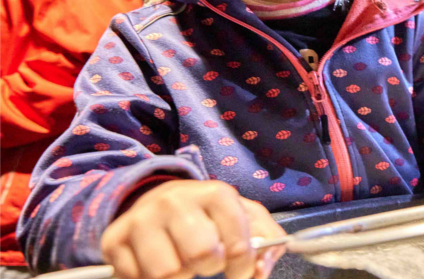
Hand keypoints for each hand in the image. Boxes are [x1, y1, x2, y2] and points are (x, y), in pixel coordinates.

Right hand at [101, 180, 285, 278]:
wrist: (159, 200)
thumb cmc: (209, 215)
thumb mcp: (244, 217)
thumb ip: (267, 239)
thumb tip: (261, 266)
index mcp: (215, 194)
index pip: (238, 245)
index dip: (243, 267)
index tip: (240, 272)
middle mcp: (176, 201)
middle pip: (201, 257)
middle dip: (208, 268)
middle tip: (205, 263)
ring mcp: (142, 218)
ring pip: (167, 274)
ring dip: (179, 277)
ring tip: (182, 262)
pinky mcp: (114, 239)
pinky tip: (156, 264)